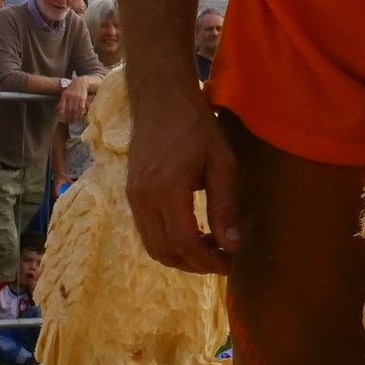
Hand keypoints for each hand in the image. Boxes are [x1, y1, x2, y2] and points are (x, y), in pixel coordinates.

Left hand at [55, 79, 93, 124]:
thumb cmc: (71, 89)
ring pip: (75, 109)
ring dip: (75, 117)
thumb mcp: (65, 93)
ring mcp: (77, 97)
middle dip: (69, 117)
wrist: (81, 82)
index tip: (61, 119)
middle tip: (69, 122)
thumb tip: (57, 111)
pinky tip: (81, 116)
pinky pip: (81, 107)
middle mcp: (70, 96)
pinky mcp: (83, 98)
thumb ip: (61, 101)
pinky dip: (81, 113)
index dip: (61, 114)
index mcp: (64, 95)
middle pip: (68, 109)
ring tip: (75, 121)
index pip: (61, 106)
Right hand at [125, 79, 240, 275]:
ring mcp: (133, 198)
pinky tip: (191, 232)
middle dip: (195, 264)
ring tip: (209, 247)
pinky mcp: (131, 194)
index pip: (183, 243)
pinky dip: (168, 242)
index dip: (207, 261)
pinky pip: (146, 231)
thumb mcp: (222, 162)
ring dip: (180, 256)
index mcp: (167, 191)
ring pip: (153, 246)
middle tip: (222, 259)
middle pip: (165, 252)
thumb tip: (233, 245)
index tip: (230, 264)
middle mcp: (143, 199)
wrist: (160, 100)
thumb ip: (225, 205)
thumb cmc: (196, 126)